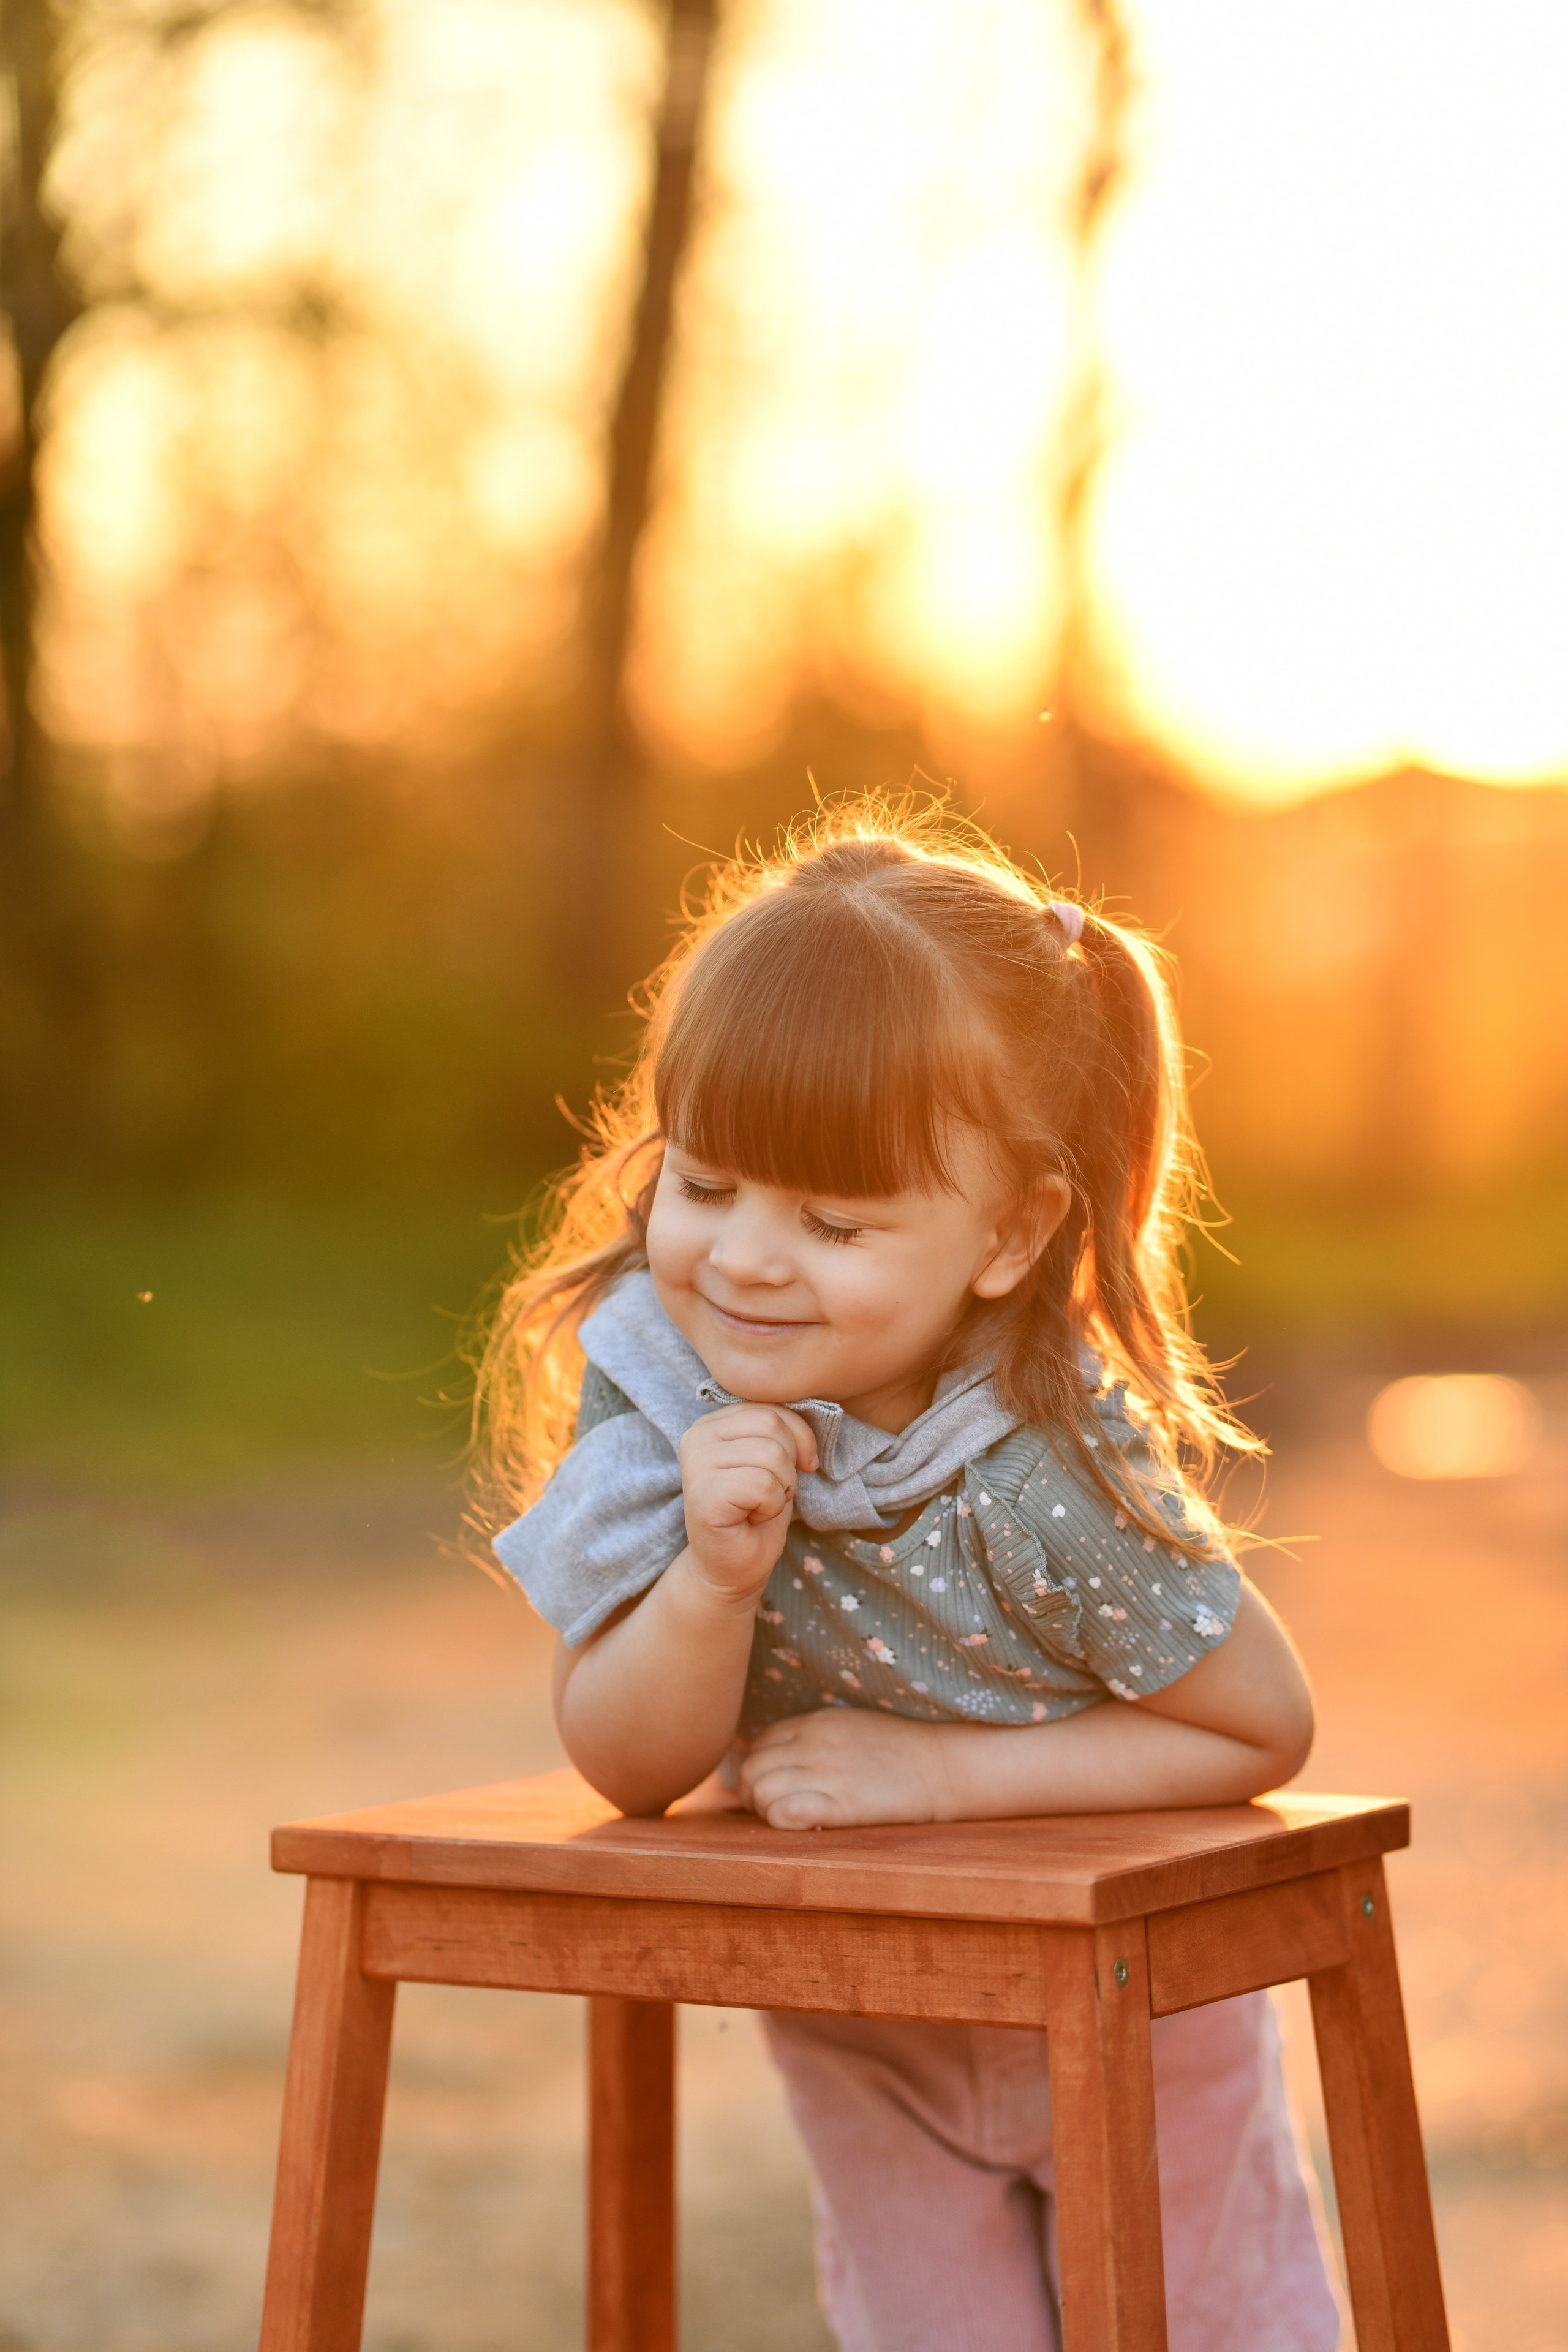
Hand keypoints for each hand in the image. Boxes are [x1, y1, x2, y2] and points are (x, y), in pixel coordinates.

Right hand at [678, 1404, 817, 1606]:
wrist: (733, 1567)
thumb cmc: (756, 1512)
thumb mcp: (774, 1458)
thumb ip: (779, 1428)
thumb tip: (813, 1407)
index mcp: (713, 1422)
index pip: (772, 1407)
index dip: (799, 1437)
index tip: (800, 1465)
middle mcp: (697, 1436)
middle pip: (773, 1426)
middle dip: (788, 1465)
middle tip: (769, 1493)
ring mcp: (695, 1464)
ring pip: (772, 1455)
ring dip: (780, 1488)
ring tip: (758, 1505)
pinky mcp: (702, 1495)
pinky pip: (762, 1485)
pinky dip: (770, 1506)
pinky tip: (750, 1518)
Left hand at [737, 1707, 959, 1829]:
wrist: (943, 1765)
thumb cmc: (903, 1749)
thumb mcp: (853, 1726)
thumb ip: (816, 1737)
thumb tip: (785, 1757)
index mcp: (816, 1722)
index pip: (761, 1742)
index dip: (759, 1766)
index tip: (772, 1784)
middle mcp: (812, 1744)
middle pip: (751, 1768)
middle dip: (751, 1792)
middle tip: (768, 1809)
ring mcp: (824, 1773)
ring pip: (760, 1790)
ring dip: (763, 1809)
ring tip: (783, 1818)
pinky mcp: (839, 1805)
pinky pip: (784, 1813)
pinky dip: (780, 1821)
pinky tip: (798, 1824)